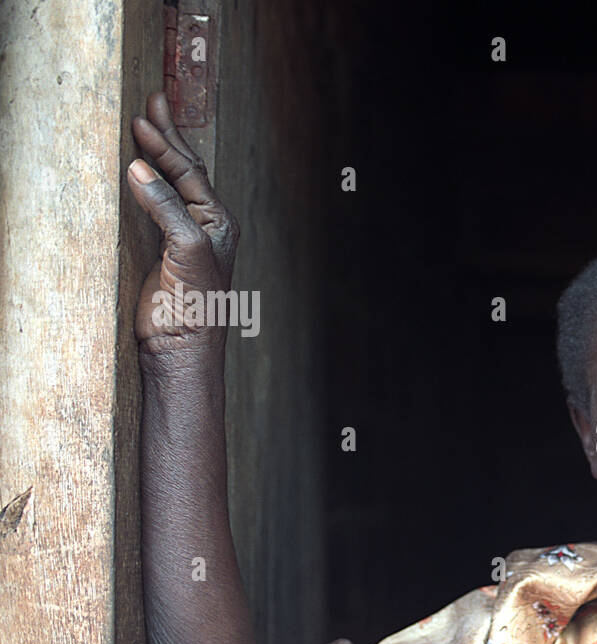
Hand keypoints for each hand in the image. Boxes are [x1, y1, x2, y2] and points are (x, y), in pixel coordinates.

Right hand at [127, 91, 239, 359]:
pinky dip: (144, 182)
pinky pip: (153, 206)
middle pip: (184, 170)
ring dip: (158, 154)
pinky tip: (135, 170)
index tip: (141, 118)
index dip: (165, 144)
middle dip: (168, 136)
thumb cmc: (195, 303)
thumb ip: (165, 206)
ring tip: (146, 124)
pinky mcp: (162, 252)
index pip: (189, 172)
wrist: (182, 347)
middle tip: (153, 100)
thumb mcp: (185, 248)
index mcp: (219, 222)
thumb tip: (139, 167)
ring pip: (170, 185)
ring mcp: (183, 238)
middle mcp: (205, 226)